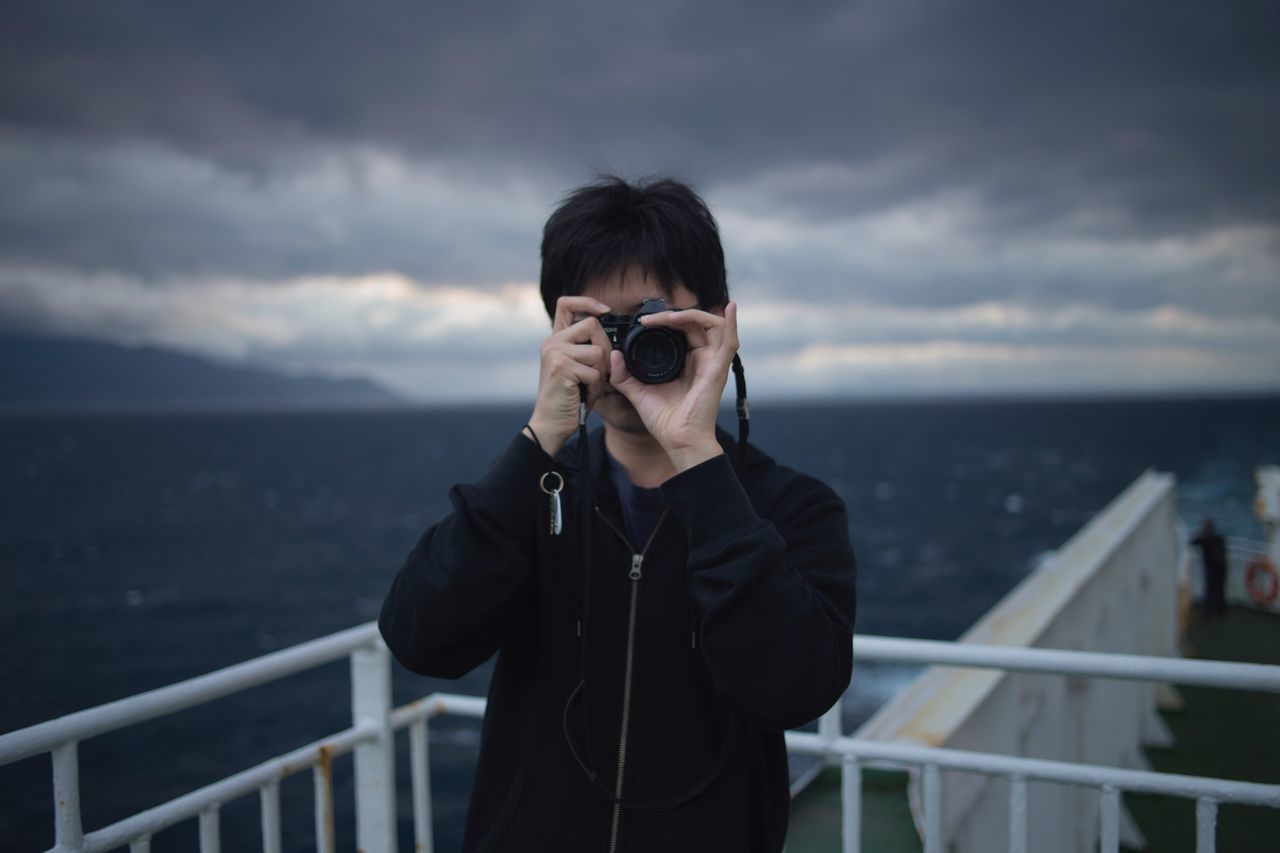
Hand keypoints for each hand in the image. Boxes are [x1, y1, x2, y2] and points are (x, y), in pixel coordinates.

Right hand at [527, 295, 611, 456]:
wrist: (551, 425)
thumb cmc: (569, 399)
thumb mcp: (577, 369)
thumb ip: (587, 350)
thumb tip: (615, 340)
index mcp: (554, 339)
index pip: (567, 303)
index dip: (588, 301)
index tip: (605, 311)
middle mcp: (551, 342)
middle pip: (593, 325)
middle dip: (606, 350)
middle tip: (600, 374)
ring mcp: (555, 353)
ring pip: (598, 351)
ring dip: (602, 374)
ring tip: (591, 388)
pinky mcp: (562, 367)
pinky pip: (595, 371)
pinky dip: (597, 388)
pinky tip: (586, 396)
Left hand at [608, 301, 738, 470]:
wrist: (678, 440)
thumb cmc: (665, 421)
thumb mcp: (637, 392)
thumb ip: (623, 375)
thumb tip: (613, 355)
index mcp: (686, 362)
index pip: (680, 330)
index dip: (665, 320)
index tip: (642, 323)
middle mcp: (701, 358)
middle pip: (694, 323)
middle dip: (672, 316)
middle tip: (648, 320)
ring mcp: (712, 362)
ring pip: (712, 325)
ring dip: (691, 315)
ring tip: (669, 317)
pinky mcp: (719, 370)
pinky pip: (730, 342)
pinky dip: (732, 324)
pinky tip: (730, 308)